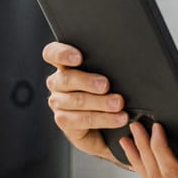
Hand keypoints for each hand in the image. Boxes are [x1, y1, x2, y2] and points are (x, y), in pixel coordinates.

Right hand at [42, 41, 127, 163]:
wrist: (107, 124)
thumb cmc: (108, 90)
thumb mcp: (109, 74)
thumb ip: (108, 67)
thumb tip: (124, 64)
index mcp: (65, 65)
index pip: (52, 53)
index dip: (62, 53)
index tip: (78, 58)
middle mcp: (58, 82)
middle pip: (66, 79)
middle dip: (88, 81)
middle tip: (106, 85)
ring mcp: (59, 103)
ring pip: (76, 100)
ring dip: (100, 102)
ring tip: (118, 104)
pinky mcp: (65, 122)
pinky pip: (81, 120)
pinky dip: (103, 118)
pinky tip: (118, 118)